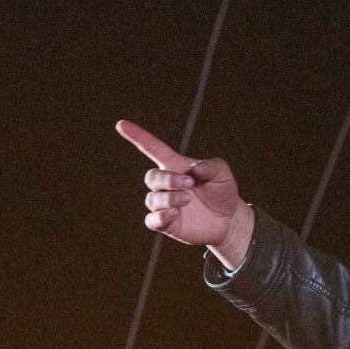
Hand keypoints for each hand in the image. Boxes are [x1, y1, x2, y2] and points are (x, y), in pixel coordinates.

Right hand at [116, 120, 254, 267]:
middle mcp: (166, 185)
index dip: (137, 137)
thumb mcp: (222, 173)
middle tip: (189, 184)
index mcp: (176, 166)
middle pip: (152, 177)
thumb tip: (195, 168)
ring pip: (152, 199)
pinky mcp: (166, 224)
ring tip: (188, 199)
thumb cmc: (221, 191)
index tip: (122, 125)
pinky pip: (152, 220)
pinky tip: (174, 214)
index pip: (152, 149)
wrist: (228, 219)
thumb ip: (212, 166)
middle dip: (168, 180)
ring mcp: (164, 204)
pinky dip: (160, 216)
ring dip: (169, 198)